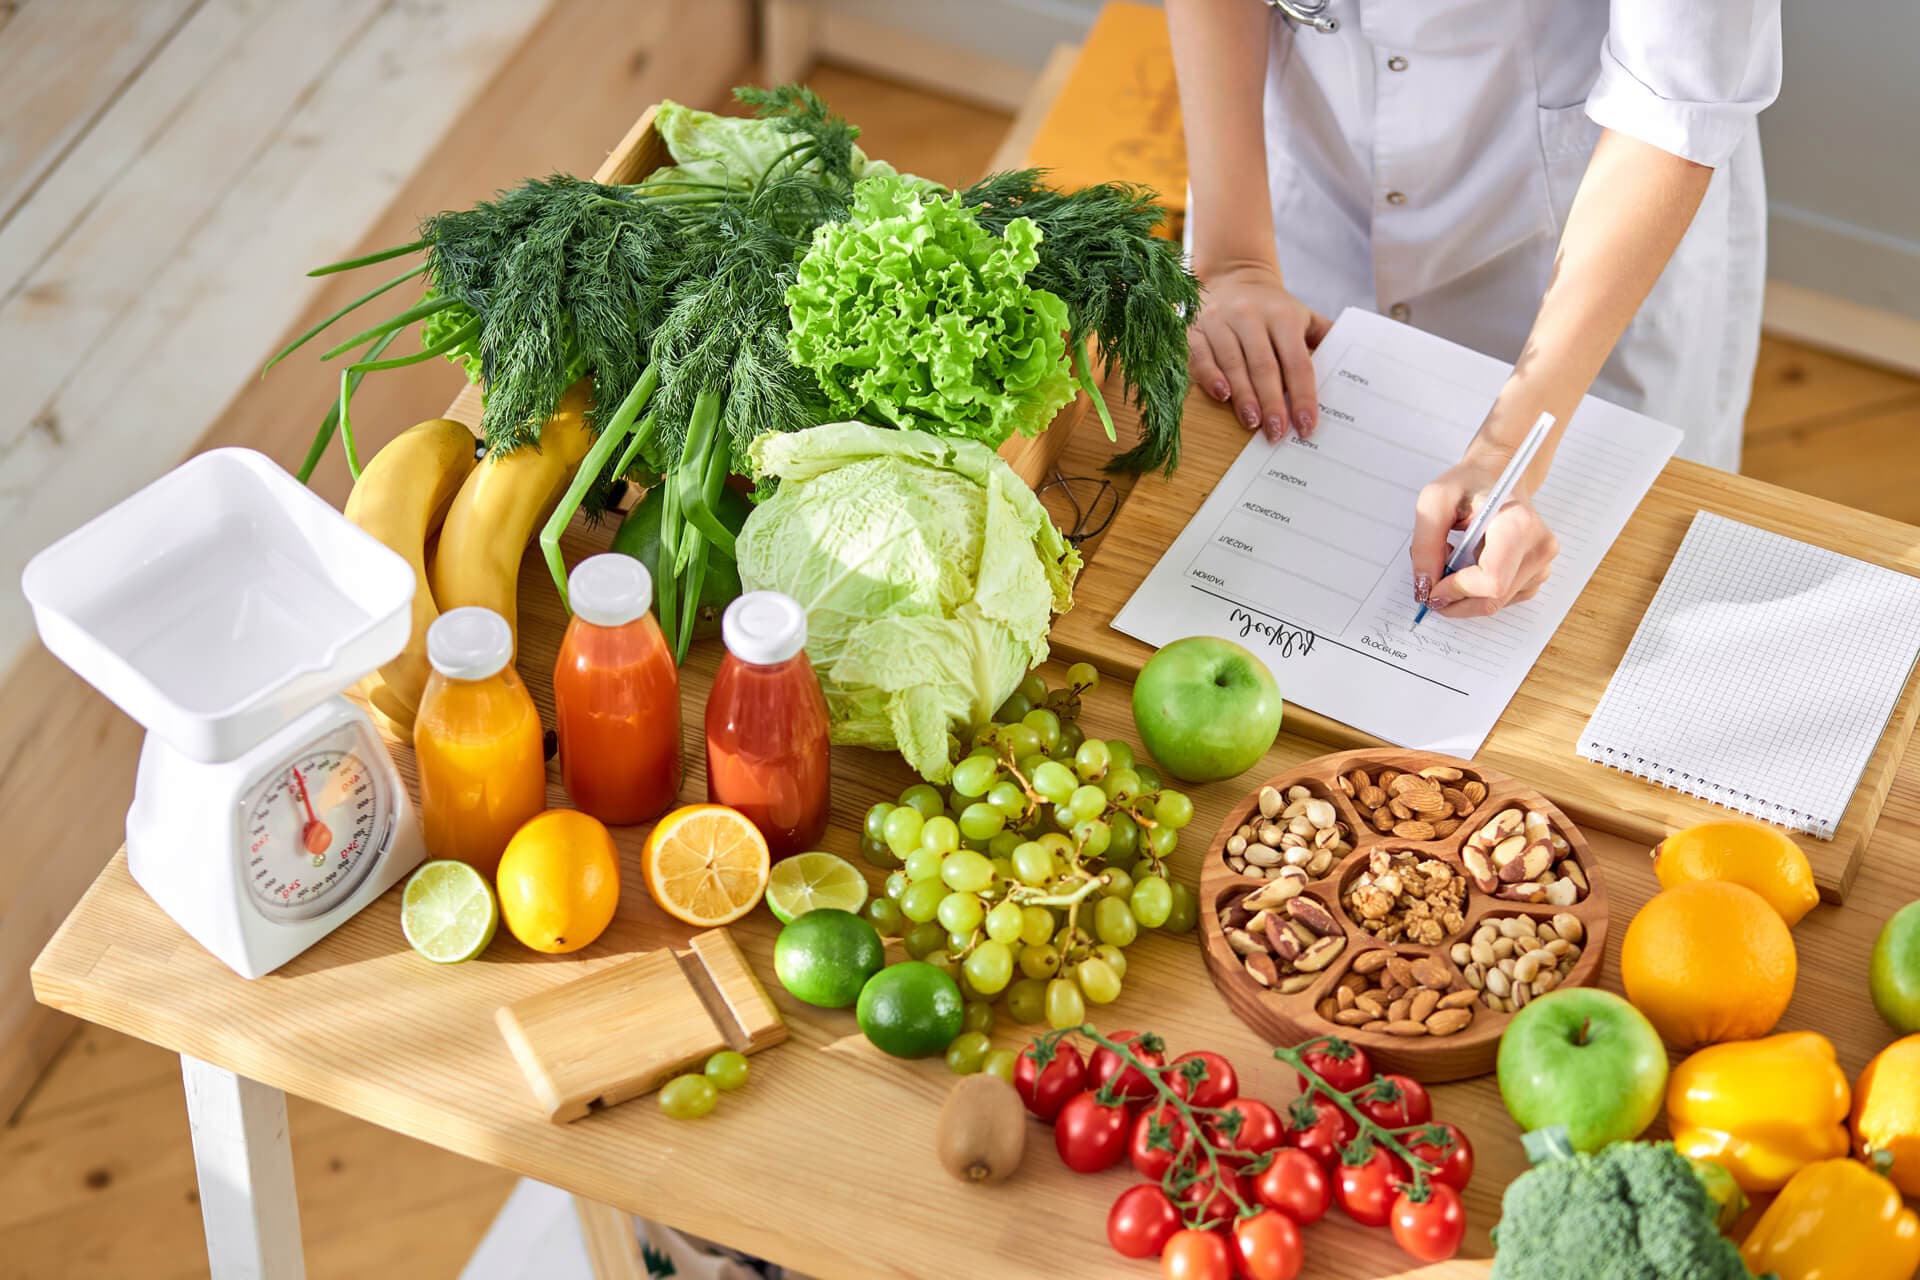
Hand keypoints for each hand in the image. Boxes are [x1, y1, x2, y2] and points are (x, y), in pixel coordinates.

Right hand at [1188, 261, 1331, 441]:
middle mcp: (1250, 316)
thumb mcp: (1302, 315)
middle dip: (1272, 402)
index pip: (1297, 362)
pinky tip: (1222, 397)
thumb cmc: (1273, 307)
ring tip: (1253, 423)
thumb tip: (1353, 371)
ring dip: (1243, 397)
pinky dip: (1210, 376)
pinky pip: (1200, 356)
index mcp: (1283, 315)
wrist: (1233, 277)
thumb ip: (1325, 338)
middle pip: (1264, 366)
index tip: (1306, 426)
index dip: (1303, 396)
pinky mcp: (1195, 329)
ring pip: (1233, 363)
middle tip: (1277, 433)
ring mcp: (1220, 321)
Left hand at [1410, 451, 1559, 617]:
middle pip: (1492, 599)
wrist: (1500, 474)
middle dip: (1455, 599)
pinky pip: (1501, 600)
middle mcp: (1539, 547)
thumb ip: (1425, 545)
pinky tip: (1470, 566)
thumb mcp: (1434, 501)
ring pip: (1494, 603)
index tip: (1431, 587)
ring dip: (1465, 594)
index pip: (1491, 581)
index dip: (1456, 591)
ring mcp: (1541, 564)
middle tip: (1432, 584)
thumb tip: (1425, 586)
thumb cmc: (1469, 484)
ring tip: (1454, 560)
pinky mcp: (1537, 575)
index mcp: (1519, 525)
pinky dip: (1478, 592)